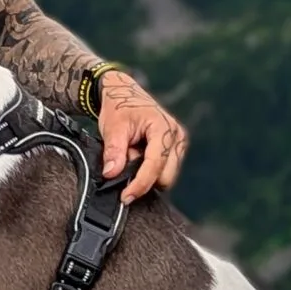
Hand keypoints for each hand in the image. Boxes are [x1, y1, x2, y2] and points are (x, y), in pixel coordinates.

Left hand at [97, 75, 187, 201]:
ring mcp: (179, 142)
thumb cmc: (119, 106)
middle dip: (144, 177)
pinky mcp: (175, 148)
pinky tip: (138, 154)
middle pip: (166, 176)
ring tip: (131, 154)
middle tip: (125, 160)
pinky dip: (150, 168)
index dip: (140, 184)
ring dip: (147, 173)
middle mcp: (177, 135)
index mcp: (163, 128)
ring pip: (166, 175)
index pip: (155, 165)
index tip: (126, 197)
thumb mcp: (112, 128)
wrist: (123, 92)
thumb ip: (114, 152)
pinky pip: (165, 169)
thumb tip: (111, 174)